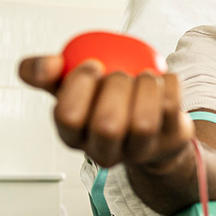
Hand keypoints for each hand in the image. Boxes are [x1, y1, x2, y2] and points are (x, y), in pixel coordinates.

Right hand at [18, 55, 193, 170]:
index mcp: (74, 136)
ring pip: (143, 123)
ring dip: (145, 86)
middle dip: (115, 86)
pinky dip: (167, 83)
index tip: (92, 64)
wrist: (152, 121)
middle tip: (120, 73)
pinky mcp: (170, 140)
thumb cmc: (106, 101)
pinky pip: (171, 107)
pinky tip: (161, 81)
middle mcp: (105, 151)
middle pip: (107, 126)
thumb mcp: (71, 84)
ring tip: (143, 76)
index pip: (68, 117)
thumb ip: (47, 72)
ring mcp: (140, 150)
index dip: (80, 84)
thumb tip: (44, 65)